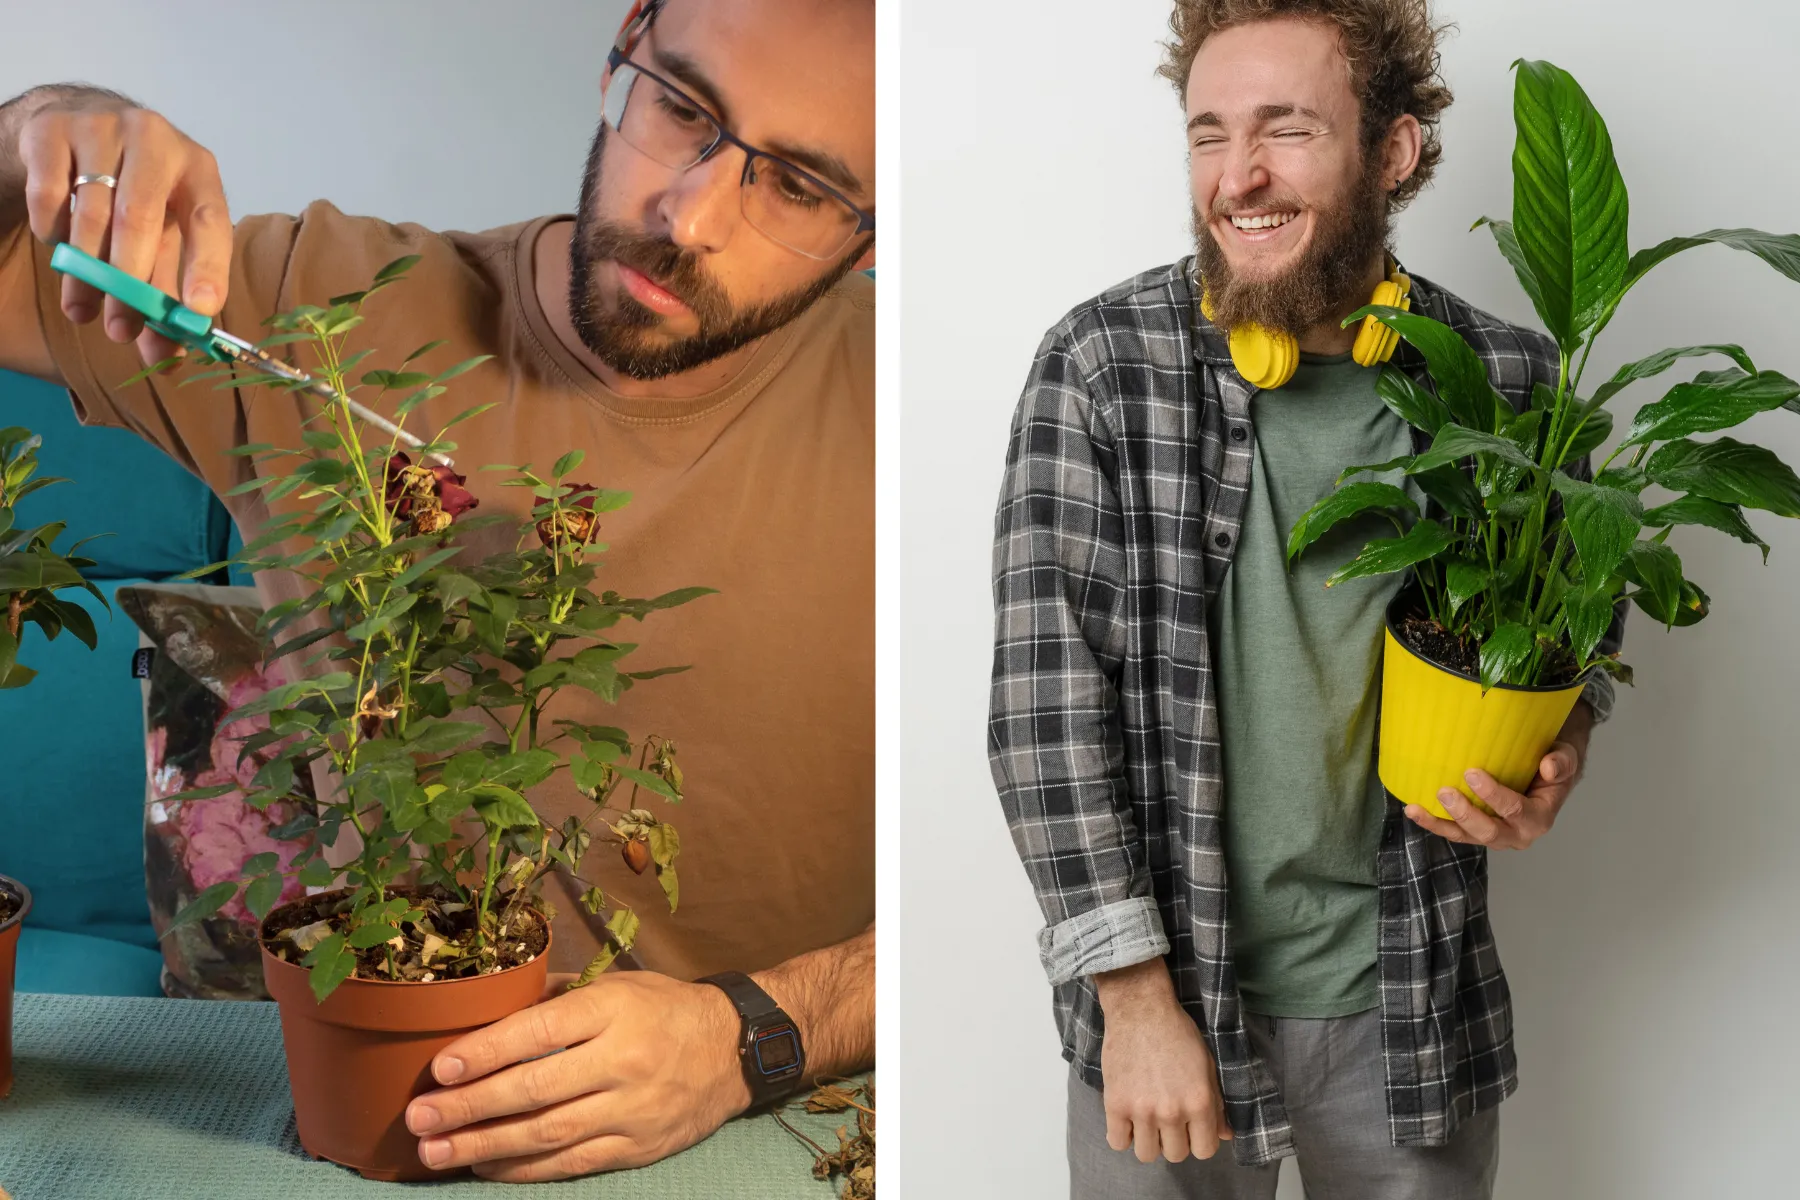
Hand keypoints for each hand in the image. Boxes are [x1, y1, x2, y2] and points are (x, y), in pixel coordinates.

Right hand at [16, 90, 229, 363]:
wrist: (77, 125)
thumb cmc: (135, 190)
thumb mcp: (163, 230)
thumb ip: (167, 288)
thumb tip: (168, 355)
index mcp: (198, 168)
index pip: (210, 221)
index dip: (206, 268)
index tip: (198, 313)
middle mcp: (154, 138)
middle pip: (140, 219)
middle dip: (129, 284)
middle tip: (122, 330)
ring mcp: (101, 127)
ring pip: (90, 212)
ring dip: (86, 273)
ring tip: (82, 310)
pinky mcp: (51, 130)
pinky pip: (48, 196)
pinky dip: (53, 232)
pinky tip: (59, 247)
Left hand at [404, 970, 750, 1181]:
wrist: (734, 1050)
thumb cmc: (665, 1009)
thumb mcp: (618, 984)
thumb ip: (557, 996)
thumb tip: (490, 1005)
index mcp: (613, 1009)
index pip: (538, 1032)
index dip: (485, 1052)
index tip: (440, 1067)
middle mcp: (622, 1061)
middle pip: (534, 1091)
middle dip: (469, 1107)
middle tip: (420, 1117)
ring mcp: (630, 1110)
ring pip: (546, 1135)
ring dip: (484, 1145)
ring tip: (437, 1151)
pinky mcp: (636, 1147)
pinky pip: (570, 1164)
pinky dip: (522, 1170)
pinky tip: (485, 1166)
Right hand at [1094, 958, 1231, 1163]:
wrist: (1141, 1009)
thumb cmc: (1177, 1033)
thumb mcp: (1206, 1066)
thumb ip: (1216, 1104)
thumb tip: (1224, 1135)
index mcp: (1200, 1102)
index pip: (1205, 1150)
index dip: (1199, 1141)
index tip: (1191, 1129)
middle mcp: (1172, 1112)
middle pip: (1175, 1155)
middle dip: (1174, 1141)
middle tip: (1167, 1120)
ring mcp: (1142, 1110)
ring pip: (1147, 1154)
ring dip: (1148, 1141)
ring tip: (1147, 1121)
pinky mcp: (1115, 1104)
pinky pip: (1117, 1142)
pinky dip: (1122, 1135)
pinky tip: (1127, 1119)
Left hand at [1404, 703, 1592, 848]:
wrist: (1547, 774)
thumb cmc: (1553, 765)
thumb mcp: (1566, 758)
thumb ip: (1561, 762)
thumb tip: (1548, 766)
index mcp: (1540, 818)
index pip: (1516, 811)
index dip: (1494, 796)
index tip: (1472, 773)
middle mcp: (1518, 834)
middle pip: (1489, 832)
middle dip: (1466, 814)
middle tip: (1445, 792)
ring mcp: (1495, 836)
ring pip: (1466, 836)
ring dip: (1440, 824)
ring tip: (1416, 809)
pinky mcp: (1477, 832)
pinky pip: (1454, 832)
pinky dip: (1434, 823)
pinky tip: (1414, 810)